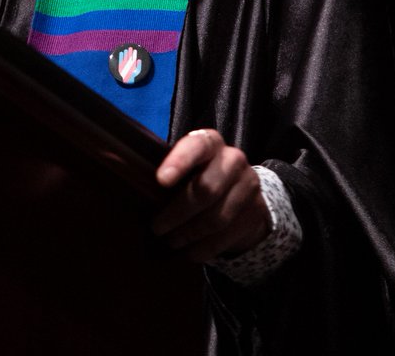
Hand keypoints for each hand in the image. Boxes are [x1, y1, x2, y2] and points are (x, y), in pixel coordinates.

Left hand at [152, 128, 270, 261]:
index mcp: (210, 142)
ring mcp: (248, 187)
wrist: (244, 193)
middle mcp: (233, 160)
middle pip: (206, 189)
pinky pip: (227, 236)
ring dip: (189, 234)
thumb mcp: (190, 166)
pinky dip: (204, 248)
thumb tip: (138, 188)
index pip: (196, 146)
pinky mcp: (256, 213)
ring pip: (216, 218)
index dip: (179, 162)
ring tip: (171, 241)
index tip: (160, 180)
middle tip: (157, 227)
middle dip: (177, 213)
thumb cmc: (202, 176)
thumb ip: (172, 171)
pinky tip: (189, 253)